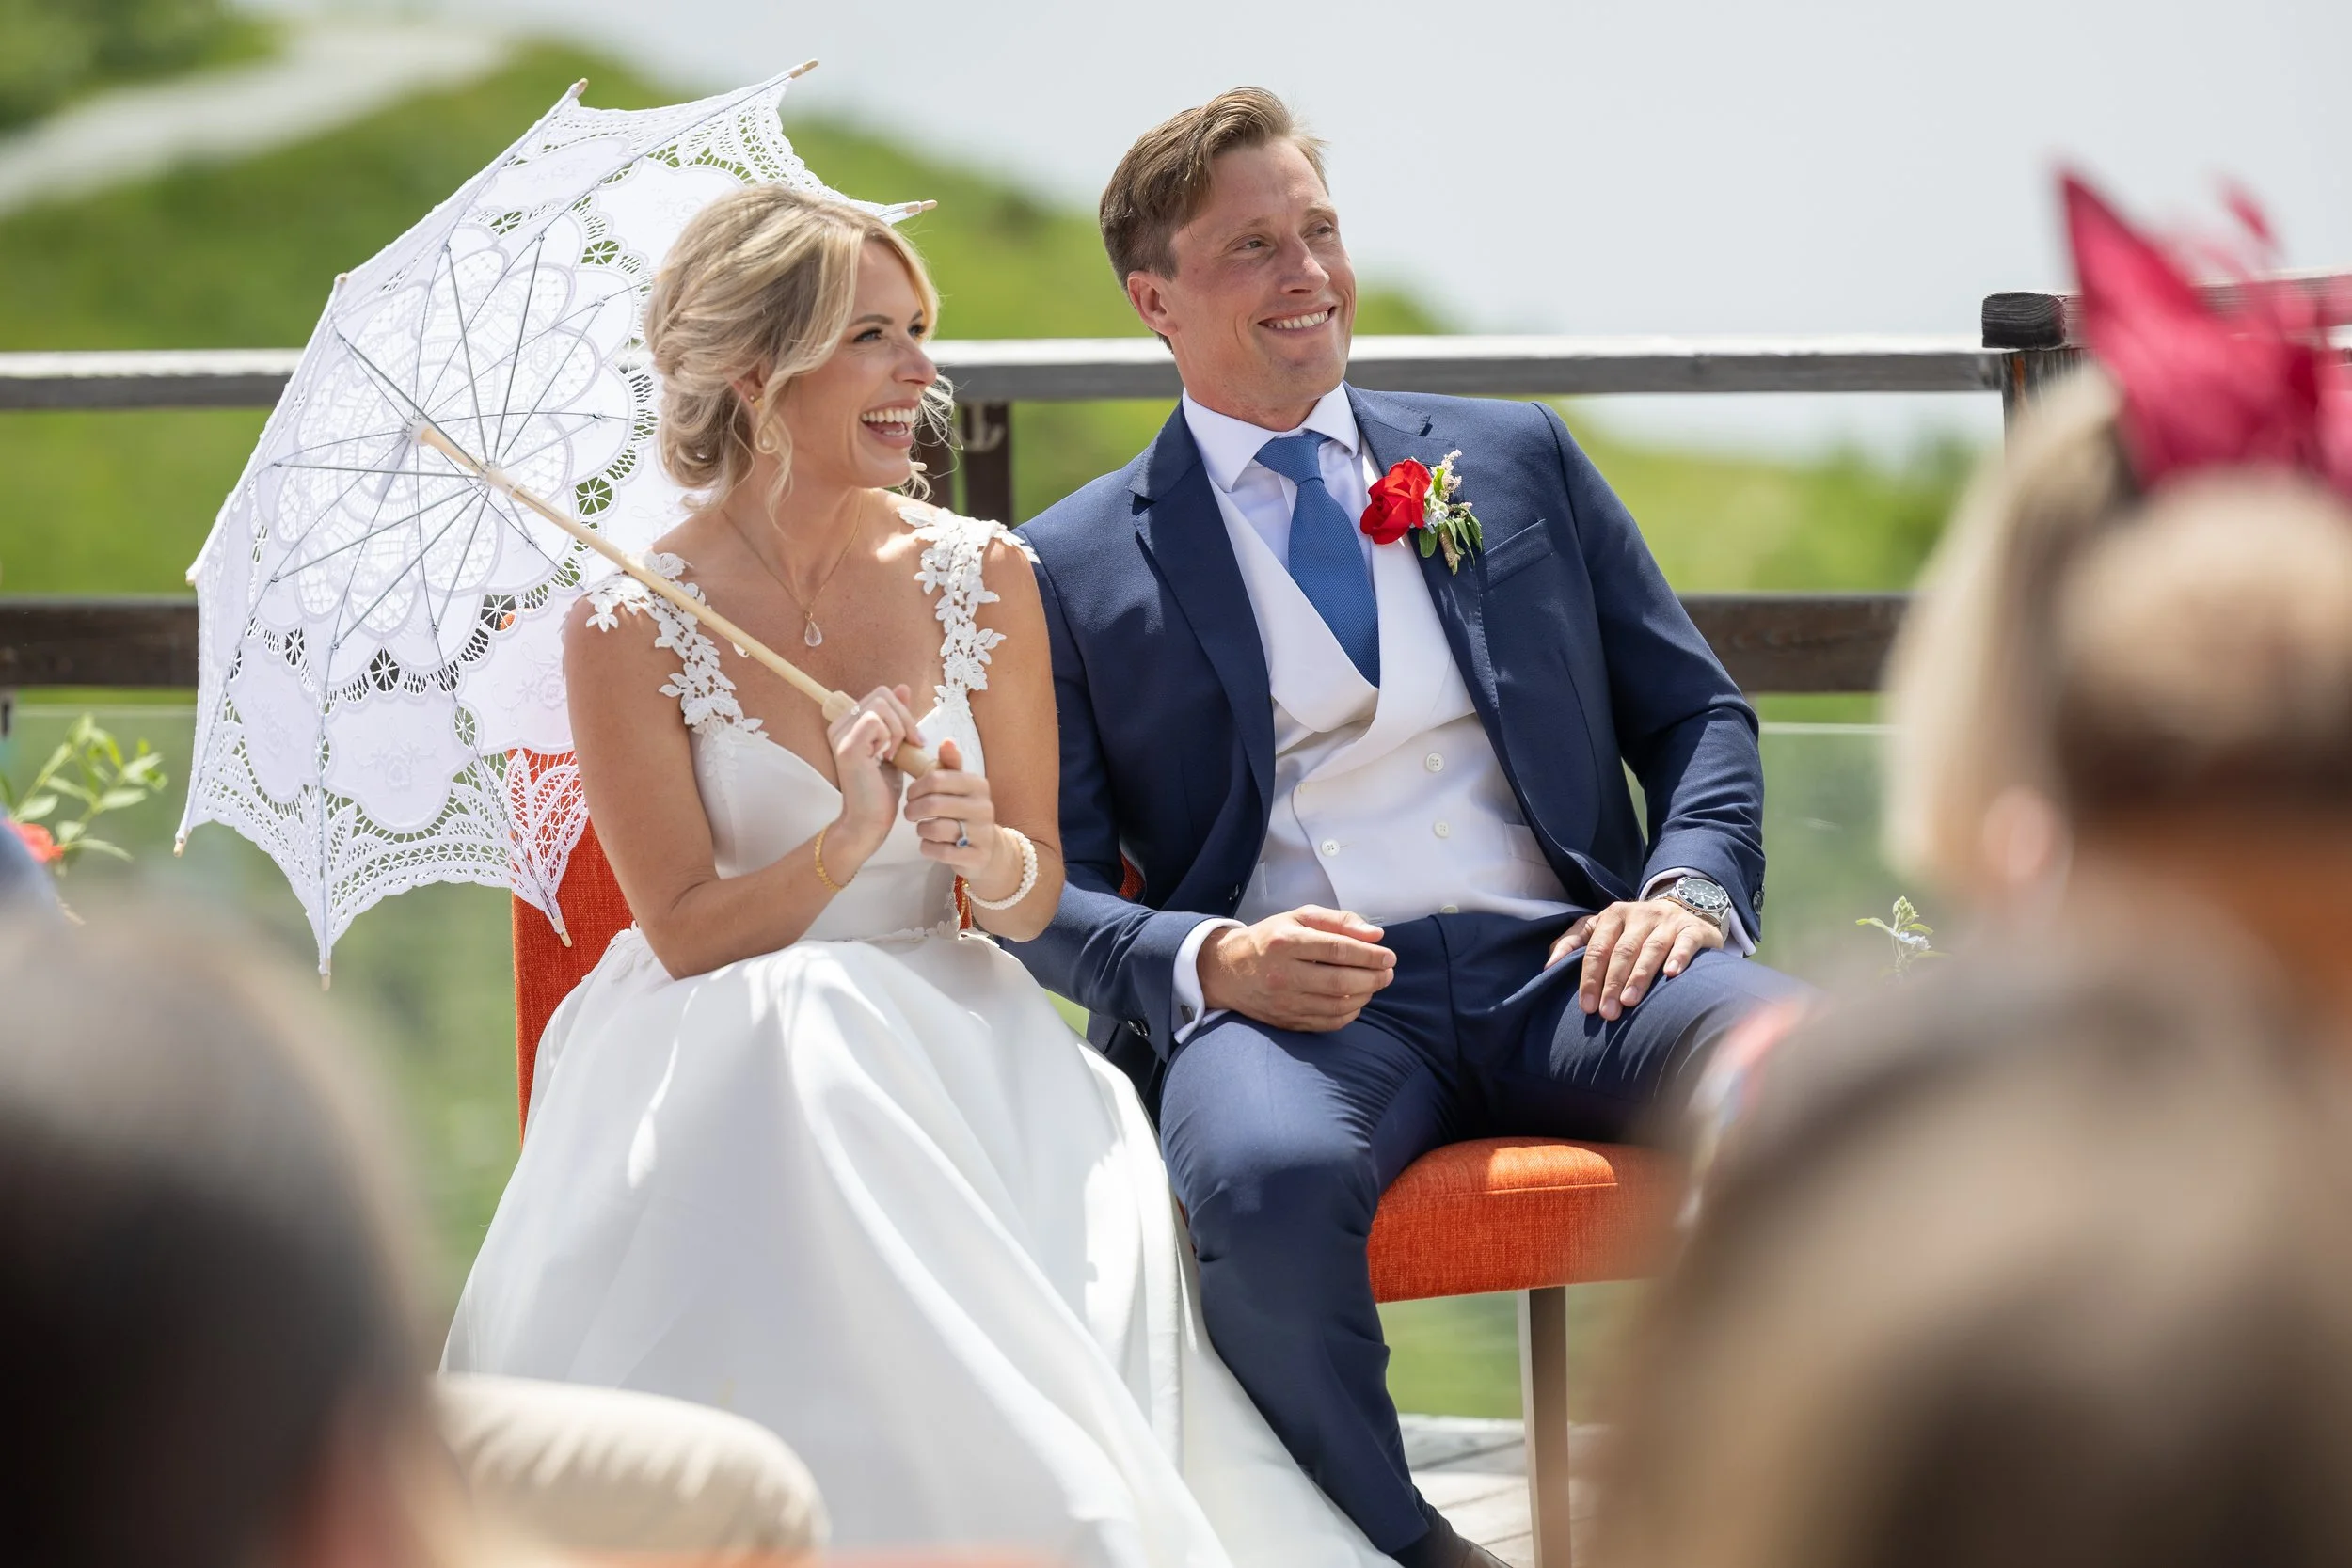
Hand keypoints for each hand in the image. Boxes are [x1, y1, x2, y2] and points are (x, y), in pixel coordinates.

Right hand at [824, 684, 919, 870]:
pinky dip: (890, 737)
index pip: (881, 694)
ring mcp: (840, 735)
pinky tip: (887, 758)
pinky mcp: (846, 746)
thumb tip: (902, 687)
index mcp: (848, 723)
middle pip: (882, 694)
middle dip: (905, 719)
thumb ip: (897, 718)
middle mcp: (839, 725)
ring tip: (894, 755)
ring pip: (880, 705)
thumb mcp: (895, 746)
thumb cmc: (881, 791)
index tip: (913, 739)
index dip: (903, 712)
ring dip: (898, 730)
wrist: (870, 822)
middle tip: (909, 745)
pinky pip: (875, 721)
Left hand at [903, 739, 1020, 894]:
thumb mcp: (961, 786)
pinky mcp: (976, 856)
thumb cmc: (966, 812)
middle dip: (913, 810)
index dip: (916, 787)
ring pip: (936, 829)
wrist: (990, 849)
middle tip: (909, 813)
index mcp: (978, 785)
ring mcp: (982, 834)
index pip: (936, 779)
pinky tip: (930, 844)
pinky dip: (928, 848)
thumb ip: (951, 764)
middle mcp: (983, 807)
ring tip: (922, 828)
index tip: (911, 795)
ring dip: (921, 830)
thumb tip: (946, 741)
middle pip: (933, 804)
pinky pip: (940, 851)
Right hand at [1199, 906, 1395, 1032]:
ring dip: (1365, 996)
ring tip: (1374, 984)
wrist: (1227, 971)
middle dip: (1373, 977)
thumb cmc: (1269, 939)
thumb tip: (1375, 935)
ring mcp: (1284, 1001)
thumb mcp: (1298, 917)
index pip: (1337, 949)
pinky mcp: (1286, 1021)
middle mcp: (1284, 974)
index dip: (1369, 954)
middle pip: (1340, 981)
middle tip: (1388, 972)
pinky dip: (1349, 1014)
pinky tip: (1356, 1001)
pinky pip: (1328, 1023)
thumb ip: (1338, 921)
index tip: (1388, 956)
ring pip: (1337, 1005)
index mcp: (1286, 942)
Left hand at [1550, 897, 1724, 1020]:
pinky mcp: (1692, 929)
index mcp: (1613, 915)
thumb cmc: (1633, 930)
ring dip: (1639, 976)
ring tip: (1630, 1001)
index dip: (1589, 977)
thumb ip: (1573, 943)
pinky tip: (1671, 975)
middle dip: (1612, 983)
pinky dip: (1678, 957)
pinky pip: (1685, 942)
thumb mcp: (1602, 929)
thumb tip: (1549, 967)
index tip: (1586, 1006)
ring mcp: (1667, 920)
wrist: (1682, 911)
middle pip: (1622, 951)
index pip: (1597, 948)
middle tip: (1607, 1012)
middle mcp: (1640, 914)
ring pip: (1651, 949)